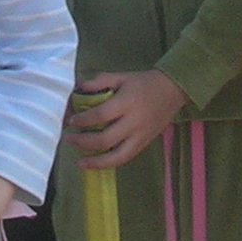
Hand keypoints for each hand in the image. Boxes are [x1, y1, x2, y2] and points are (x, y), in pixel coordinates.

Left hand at [66, 71, 184, 170]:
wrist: (172, 91)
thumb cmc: (143, 83)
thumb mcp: (122, 76)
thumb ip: (100, 81)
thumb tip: (78, 87)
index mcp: (127, 102)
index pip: (101, 115)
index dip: (83, 120)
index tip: (71, 121)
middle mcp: (134, 122)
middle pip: (106, 139)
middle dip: (84, 141)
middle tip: (69, 138)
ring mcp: (141, 136)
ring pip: (117, 156)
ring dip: (96, 161)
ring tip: (80, 162)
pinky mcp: (144, 144)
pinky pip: (125, 158)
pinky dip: (109, 164)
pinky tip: (96, 163)